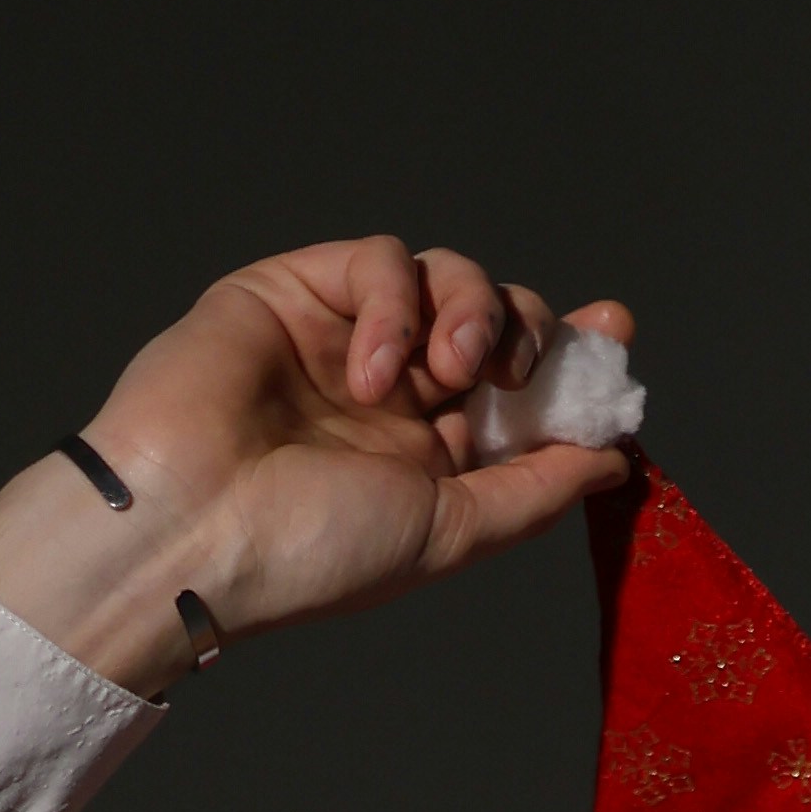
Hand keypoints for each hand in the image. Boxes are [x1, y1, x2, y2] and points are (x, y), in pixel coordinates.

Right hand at [0, 231, 634, 694]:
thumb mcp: (451, 531)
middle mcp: (395, 389)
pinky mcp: (295, 289)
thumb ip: (535, 489)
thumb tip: (614, 458)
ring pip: (446, 274)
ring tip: (448, 373)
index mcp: (431, 452)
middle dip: (524, 330)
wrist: (197, 529)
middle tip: (513, 370)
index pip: (520, 385)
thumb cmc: (311, 551)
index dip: (571, 355)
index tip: (613, 332)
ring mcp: (345, 334)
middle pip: (496, 316)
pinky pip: (378, 260)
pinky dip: (392, 305)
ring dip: (469, 312)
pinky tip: (369, 371)